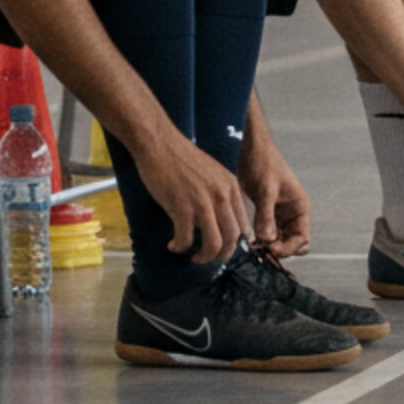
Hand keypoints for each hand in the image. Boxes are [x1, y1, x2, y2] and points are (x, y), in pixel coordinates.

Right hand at [133, 129, 250, 265]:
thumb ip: (220, 193)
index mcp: (231, 187)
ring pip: (214, 244)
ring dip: (204, 257)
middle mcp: (222, 196)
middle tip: (208, 259)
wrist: (160, 144)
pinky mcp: (182, 207)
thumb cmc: (182, 158)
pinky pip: (186, 239)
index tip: (224, 249)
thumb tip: (220, 218)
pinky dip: (180, 247)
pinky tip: (173, 246)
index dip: (235, 242)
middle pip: (232, 238)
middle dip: (222, 255)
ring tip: (193, 257)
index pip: (243, 224)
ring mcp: (203, 203)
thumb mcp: (212, 174)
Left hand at [239, 131, 311, 258]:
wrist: (252, 149)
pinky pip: (268, 233)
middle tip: (262, 250)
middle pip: (292, 243)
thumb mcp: (266, 189)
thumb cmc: (264, 163)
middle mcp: (293, 214)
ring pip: (280, 240)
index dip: (288, 247)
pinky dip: (261, 239)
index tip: (270, 248)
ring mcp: (280, 215)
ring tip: (253, 246)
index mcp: (300, 207)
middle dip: (280, 250)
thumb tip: (267, 239)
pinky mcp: (267, 214)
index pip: (301, 237)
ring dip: (269, 246)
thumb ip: (266, 215)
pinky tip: (249, 240)